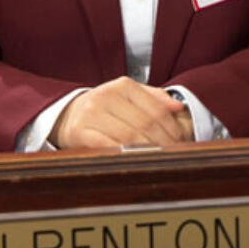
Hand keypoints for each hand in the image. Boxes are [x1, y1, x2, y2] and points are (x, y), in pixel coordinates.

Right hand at [52, 78, 193, 150]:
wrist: (66, 114)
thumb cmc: (104, 108)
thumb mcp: (128, 96)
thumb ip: (154, 99)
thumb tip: (178, 107)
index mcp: (122, 85)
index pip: (156, 110)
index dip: (172, 129)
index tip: (182, 143)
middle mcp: (106, 96)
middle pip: (145, 125)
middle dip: (163, 143)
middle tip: (174, 155)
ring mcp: (91, 113)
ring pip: (128, 138)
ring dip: (147, 153)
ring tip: (159, 161)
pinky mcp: (78, 132)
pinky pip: (107, 147)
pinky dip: (124, 156)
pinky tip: (134, 162)